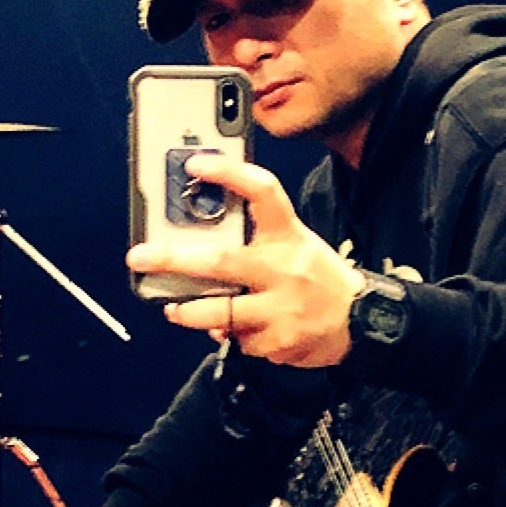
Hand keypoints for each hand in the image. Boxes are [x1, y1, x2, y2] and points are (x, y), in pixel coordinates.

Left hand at [127, 154, 361, 366]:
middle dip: (173, 260)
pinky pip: (239, 340)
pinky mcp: (279, 342)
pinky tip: (239, 331)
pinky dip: (231, 336)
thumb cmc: (319, 278)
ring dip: (189, 312)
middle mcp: (284, 269)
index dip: (228, 173)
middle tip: (140, 258)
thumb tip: (203, 249)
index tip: (195, 164)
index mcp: (289, 235)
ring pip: (220, 313)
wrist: (365, 322)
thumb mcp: (297, 244)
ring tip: (173, 308)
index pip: (262, 191)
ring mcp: (281, 308)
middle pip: (221, 261)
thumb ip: (257, 241)